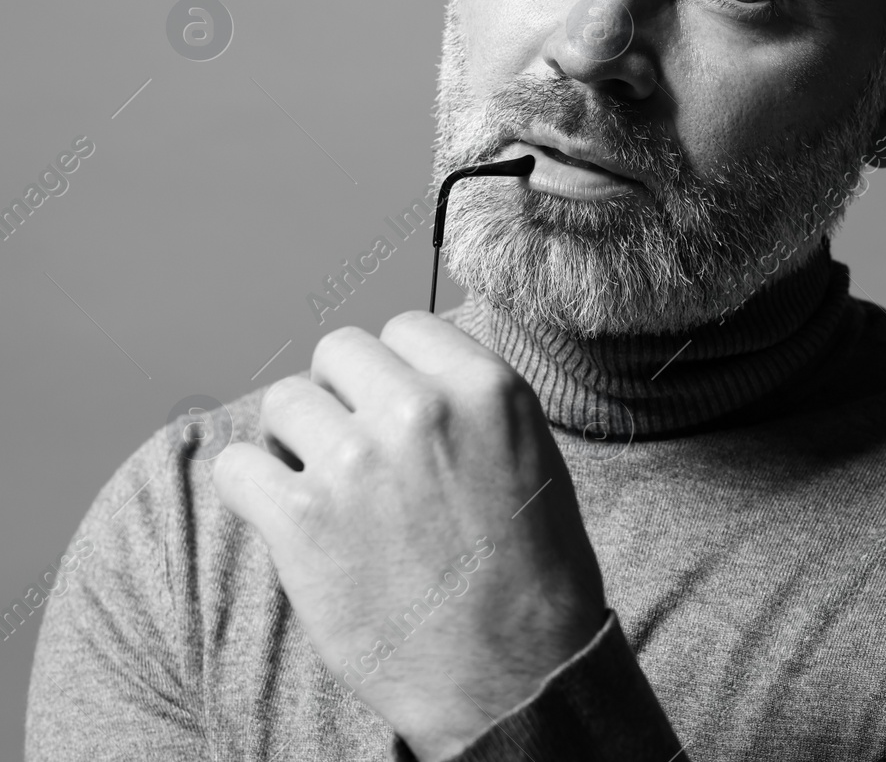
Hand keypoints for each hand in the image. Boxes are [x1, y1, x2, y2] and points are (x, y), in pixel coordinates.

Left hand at [213, 311, 607, 760]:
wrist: (512, 674)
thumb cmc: (530, 573)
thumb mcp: (529, 455)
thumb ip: (470, 403)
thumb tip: (407, 372)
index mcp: (486, 387)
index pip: (405, 326)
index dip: (394, 370)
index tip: (393, 410)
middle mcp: (420, 410)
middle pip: (338, 352)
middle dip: (342, 396)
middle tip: (356, 450)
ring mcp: (357, 461)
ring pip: (286, 401)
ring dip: (298, 441)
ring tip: (327, 490)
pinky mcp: (301, 519)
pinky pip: (239, 464)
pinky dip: (252, 488)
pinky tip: (285, 517)